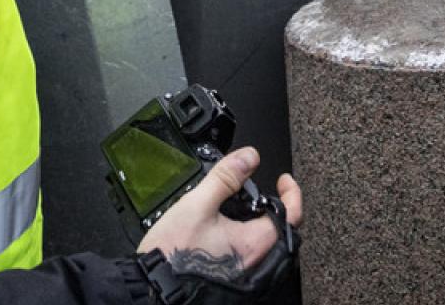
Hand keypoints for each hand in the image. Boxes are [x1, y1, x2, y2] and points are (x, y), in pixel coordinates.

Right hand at [138, 147, 302, 284]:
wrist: (153, 287)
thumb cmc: (172, 255)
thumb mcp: (197, 205)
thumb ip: (225, 178)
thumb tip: (248, 157)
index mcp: (253, 243)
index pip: (291, 215)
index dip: (292, 193)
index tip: (284, 180)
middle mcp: (255, 262)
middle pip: (278, 230)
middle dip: (273, 207)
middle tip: (262, 192)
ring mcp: (244, 273)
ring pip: (263, 243)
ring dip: (258, 223)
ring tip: (241, 208)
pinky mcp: (231, 279)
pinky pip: (248, 254)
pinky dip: (244, 237)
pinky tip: (225, 230)